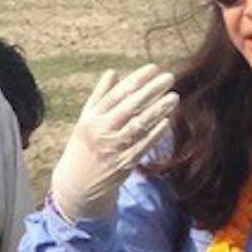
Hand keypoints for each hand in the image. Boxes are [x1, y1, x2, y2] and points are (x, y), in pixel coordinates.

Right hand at [49, 65, 176, 224]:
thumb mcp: (86, 119)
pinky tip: (166, 122)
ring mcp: (113, 148)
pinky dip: (154, 135)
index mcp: (93, 117)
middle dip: (151, 91)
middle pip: (130, 107)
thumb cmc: (85, 146)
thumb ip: (100, 96)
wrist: (78, 184)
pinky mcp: (123, 165)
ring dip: (157, 110)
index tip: (154, 68)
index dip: (137, 79)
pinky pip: (141, 147)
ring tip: (174, 97)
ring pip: (138, 126)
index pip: (117, 94)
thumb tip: (113, 72)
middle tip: (169, 78)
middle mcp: (102, 131)